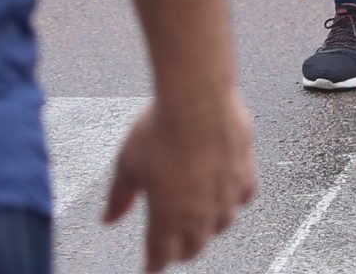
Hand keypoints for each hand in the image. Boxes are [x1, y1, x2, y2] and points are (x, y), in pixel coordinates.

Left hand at [102, 83, 255, 269]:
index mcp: (166, 217)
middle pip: (194, 247)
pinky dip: (235, 200)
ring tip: (201, 221)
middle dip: (181, 249)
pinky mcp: (246, 172)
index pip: (161, 256)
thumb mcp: (127, 165)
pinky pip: (245, 198)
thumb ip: (120, 197)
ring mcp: (226, 194)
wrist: (197, 98)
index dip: (154, 263)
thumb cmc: (161, 128)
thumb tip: (109, 218)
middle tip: (173, 244)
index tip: (151, 265)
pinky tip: (229, 193)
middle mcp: (199, 212)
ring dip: (209, 228)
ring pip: (222, 226)